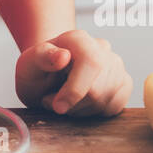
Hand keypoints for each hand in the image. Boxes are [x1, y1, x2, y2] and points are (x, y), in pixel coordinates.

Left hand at [15, 29, 132, 117]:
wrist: (47, 76)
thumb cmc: (37, 70)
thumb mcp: (28, 63)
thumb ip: (41, 57)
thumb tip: (63, 56)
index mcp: (79, 39)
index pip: (91, 63)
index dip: (75, 90)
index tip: (58, 106)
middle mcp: (102, 49)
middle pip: (98, 90)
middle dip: (73, 104)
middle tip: (54, 100)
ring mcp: (116, 66)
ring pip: (106, 102)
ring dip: (81, 110)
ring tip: (65, 99)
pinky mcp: (124, 84)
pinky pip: (115, 108)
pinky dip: (94, 113)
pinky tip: (81, 104)